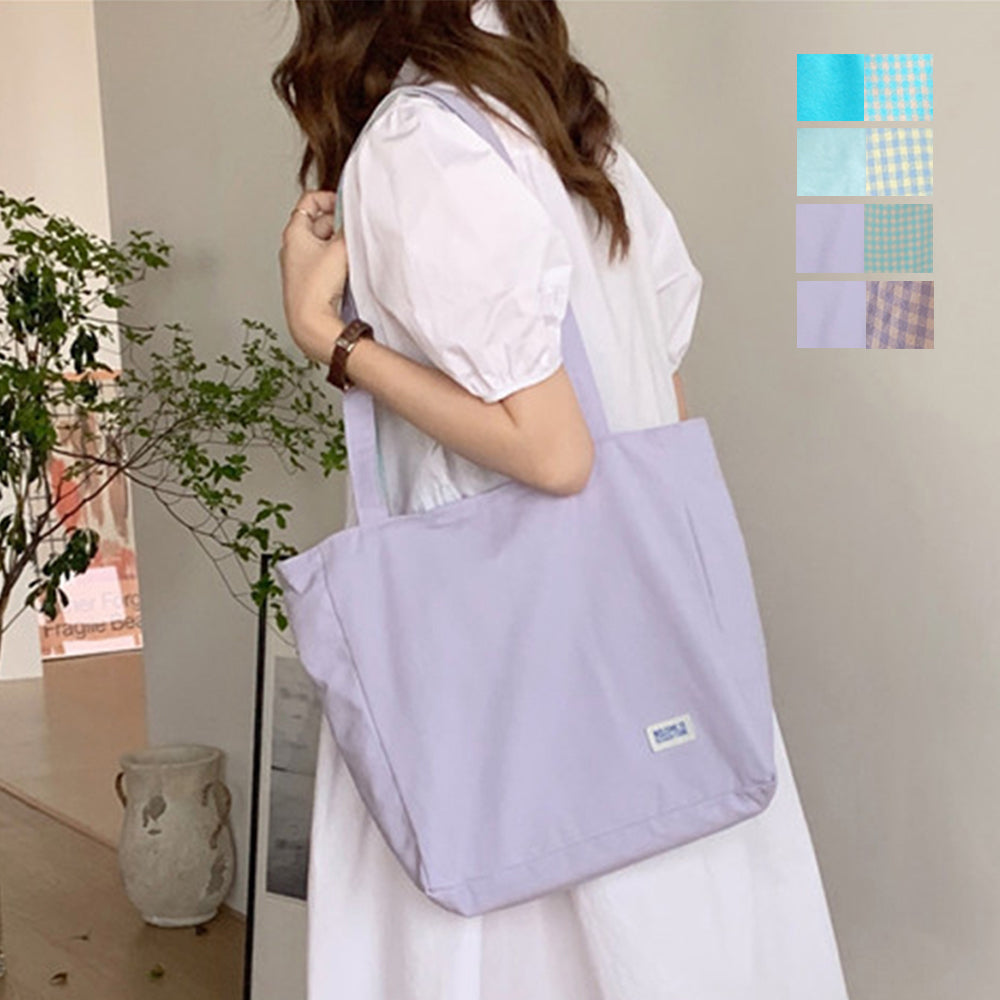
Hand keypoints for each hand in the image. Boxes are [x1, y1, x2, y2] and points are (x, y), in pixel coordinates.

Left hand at [279, 189, 347, 363]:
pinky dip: (335, 260)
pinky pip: (323, 262)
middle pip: (318, 222)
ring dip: (338, 243)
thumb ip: (348, 228)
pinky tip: (347, 269)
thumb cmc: (316, 288)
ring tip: (351, 252)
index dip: (329, 198)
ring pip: (322, 243)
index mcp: (294, 232)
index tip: (346, 206)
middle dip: (337, 223)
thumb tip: (357, 217)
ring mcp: (299, 265)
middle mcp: (292, 247)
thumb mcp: (339, 248)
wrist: (311, 323)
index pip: (310, 201)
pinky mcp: (308, 281)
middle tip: (354, 230)